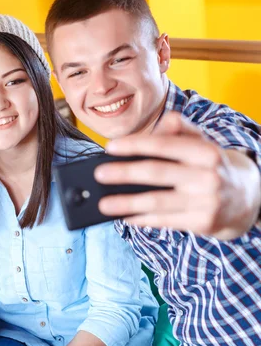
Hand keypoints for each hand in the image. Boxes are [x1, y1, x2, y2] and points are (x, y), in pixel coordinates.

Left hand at [94, 111, 260, 239]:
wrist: (247, 197)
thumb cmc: (211, 165)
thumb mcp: (202, 142)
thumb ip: (180, 130)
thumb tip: (161, 122)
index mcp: (205, 152)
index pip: (164, 145)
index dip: (135, 145)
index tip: (109, 147)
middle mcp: (207, 176)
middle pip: (157, 173)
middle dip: (124, 173)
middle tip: (99, 174)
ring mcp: (206, 202)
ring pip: (157, 202)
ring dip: (126, 203)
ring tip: (103, 204)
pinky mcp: (203, 223)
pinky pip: (165, 221)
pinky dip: (142, 219)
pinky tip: (124, 217)